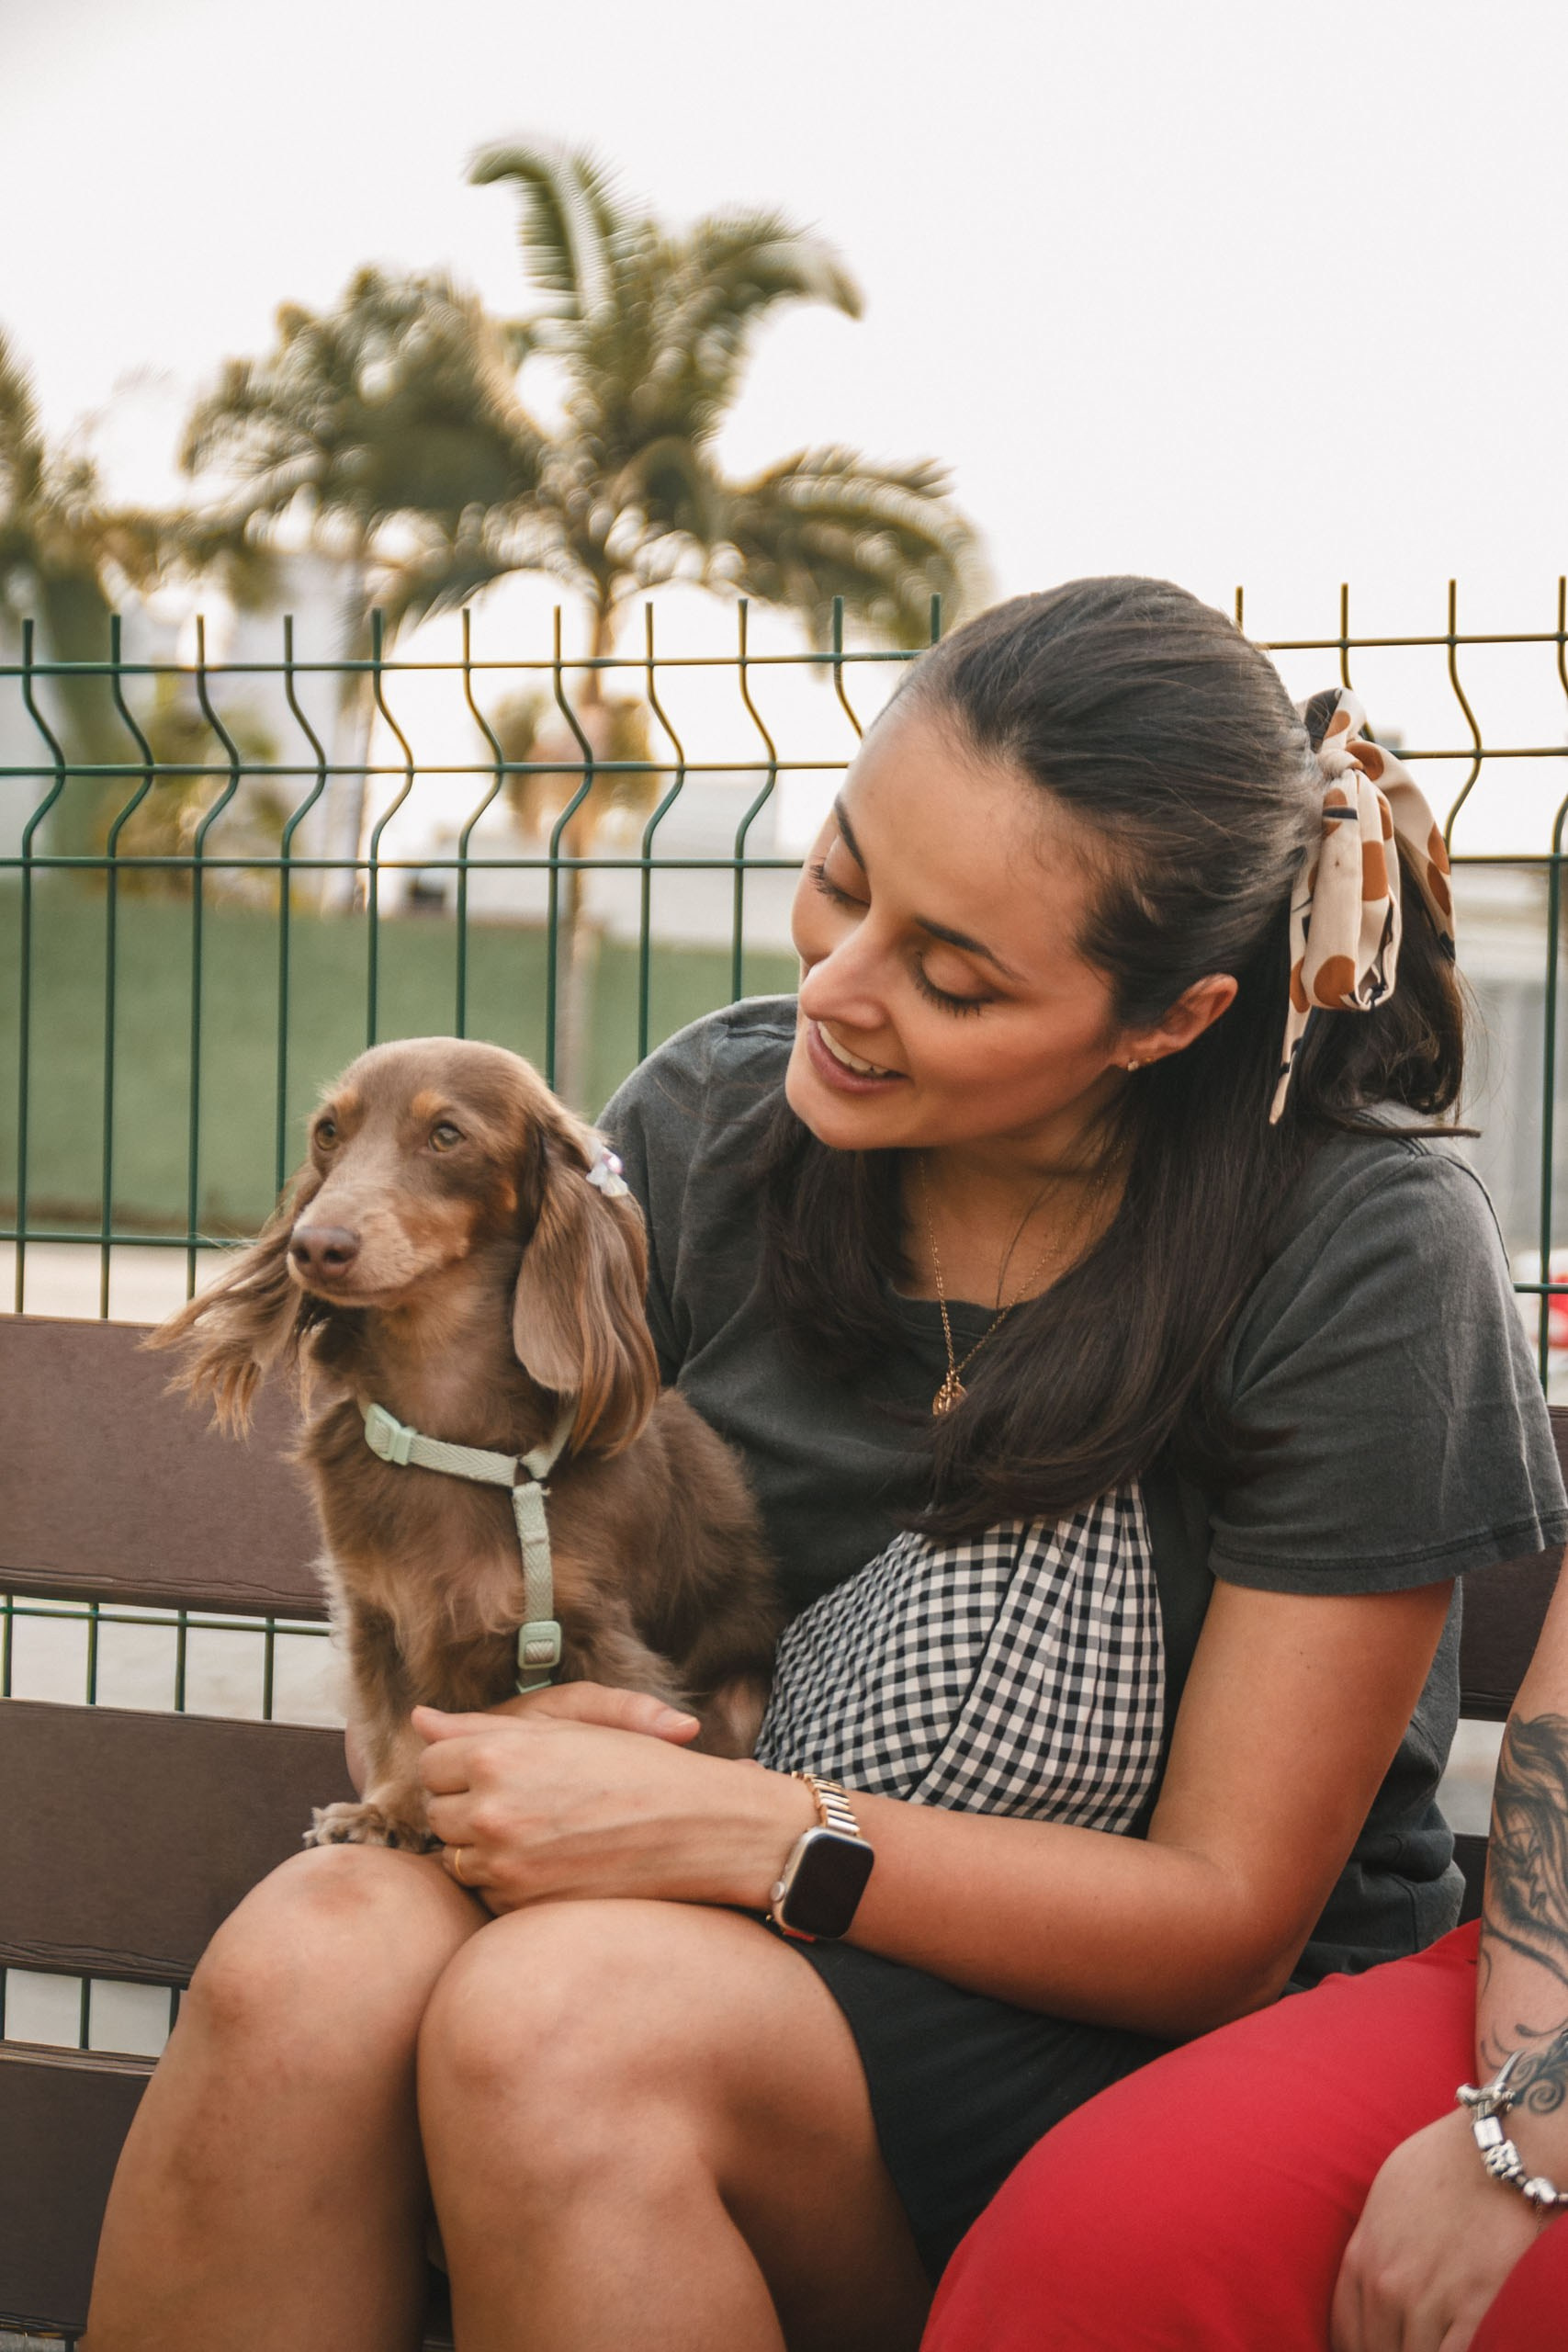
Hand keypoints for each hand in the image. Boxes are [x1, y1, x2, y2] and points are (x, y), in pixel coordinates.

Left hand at [411, 1688, 812, 1915]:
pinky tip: (550, 1864)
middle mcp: (490, 1813)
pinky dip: (506, 1882)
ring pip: (457, 1858)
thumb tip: (419, 1719)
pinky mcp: (522, 1907)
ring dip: (483, 1847)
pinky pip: (486, 1894)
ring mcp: (504, 1867)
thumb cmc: (635, 1767)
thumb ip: (481, 1727)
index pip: (432, 1762)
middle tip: (524, 1800)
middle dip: (467, 1805)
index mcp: (496, 1757)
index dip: (462, 1763)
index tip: (496, 1767)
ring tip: (540, 1831)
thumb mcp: (564, 1730)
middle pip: (437, 1812)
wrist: (697, 1828)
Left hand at [1330, 2107, 1545, 2351]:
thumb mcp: (1381, 2200)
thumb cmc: (1435, 2166)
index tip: (1360, 2348)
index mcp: (1360, 2257)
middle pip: (1372, 2350)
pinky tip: (1443, 2348)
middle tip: (1391, 2348)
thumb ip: (1371, 2245)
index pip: (1343, 2327)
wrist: (1489, 2158)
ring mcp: (1426, 2301)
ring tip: (1416, 2348)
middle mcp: (1385, 2286)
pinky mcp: (1467, 2309)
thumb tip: (1369, 2274)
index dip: (1350, 2347)